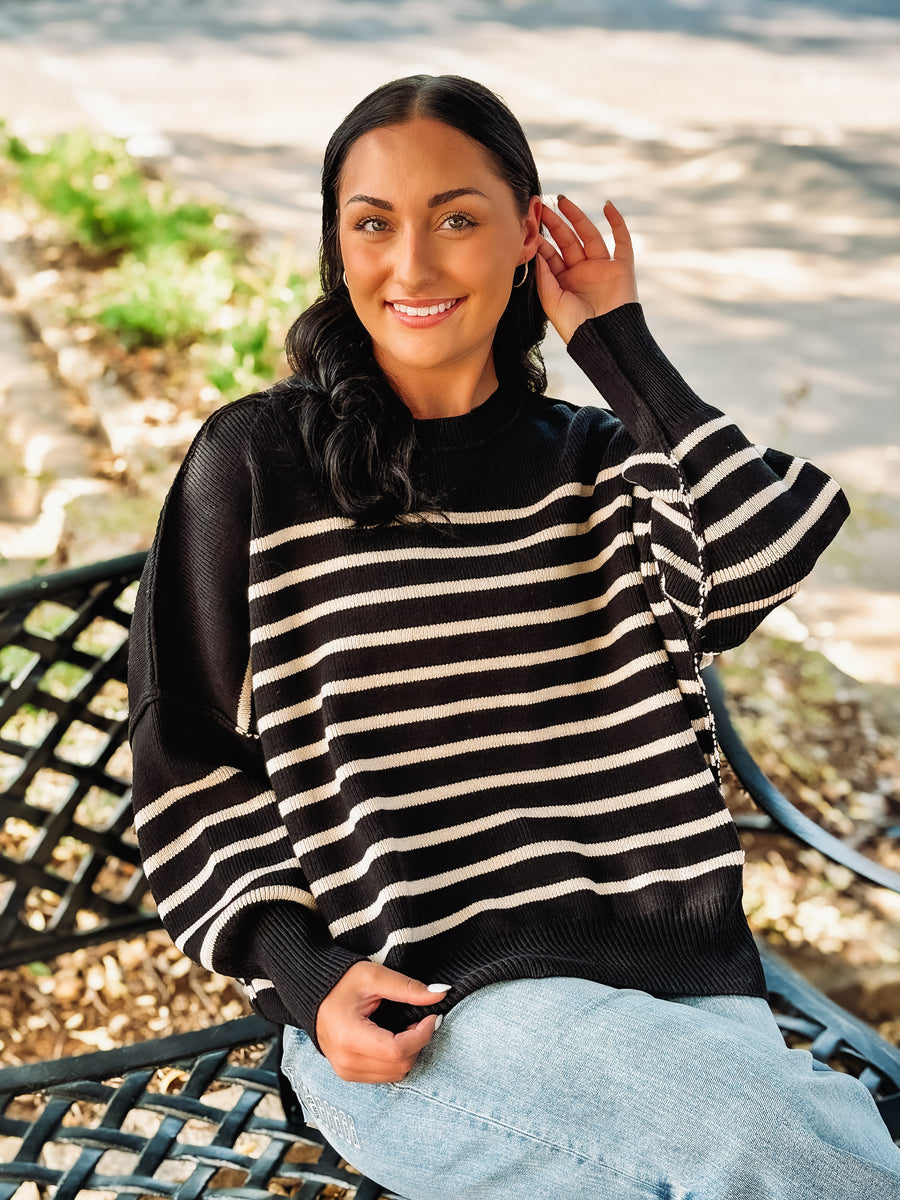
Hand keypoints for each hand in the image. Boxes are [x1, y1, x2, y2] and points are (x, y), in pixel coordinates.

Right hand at [315, 961, 448, 1082]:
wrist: (313, 993)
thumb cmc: (340, 983)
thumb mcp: (374, 977)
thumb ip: (408, 988)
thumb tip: (440, 994)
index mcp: (349, 1037)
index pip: (398, 1051)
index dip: (422, 1035)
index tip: (432, 1016)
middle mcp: (346, 1062)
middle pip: (400, 1065)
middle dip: (418, 1042)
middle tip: (420, 1017)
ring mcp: (347, 1071)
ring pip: (396, 1074)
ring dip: (409, 1051)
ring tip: (406, 1025)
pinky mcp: (349, 1074)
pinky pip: (385, 1074)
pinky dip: (397, 1058)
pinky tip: (394, 1036)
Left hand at [536, 197, 638, 343]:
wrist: (604, 338)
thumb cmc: (575, 326)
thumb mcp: (552, 301)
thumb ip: (544, 276)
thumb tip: (536, 251)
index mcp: (564, 281)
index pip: (551, 254)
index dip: (541, 238)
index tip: (530, 222)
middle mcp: (582, 272)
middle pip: (567, 241)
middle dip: (555, 223)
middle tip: (542, 206)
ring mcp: (602, 267)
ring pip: (589, 235)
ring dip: (577, 217)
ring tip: (562, 200)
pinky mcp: (621, 267)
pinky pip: (622, 240)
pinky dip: (617, 223)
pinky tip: (607, 206)